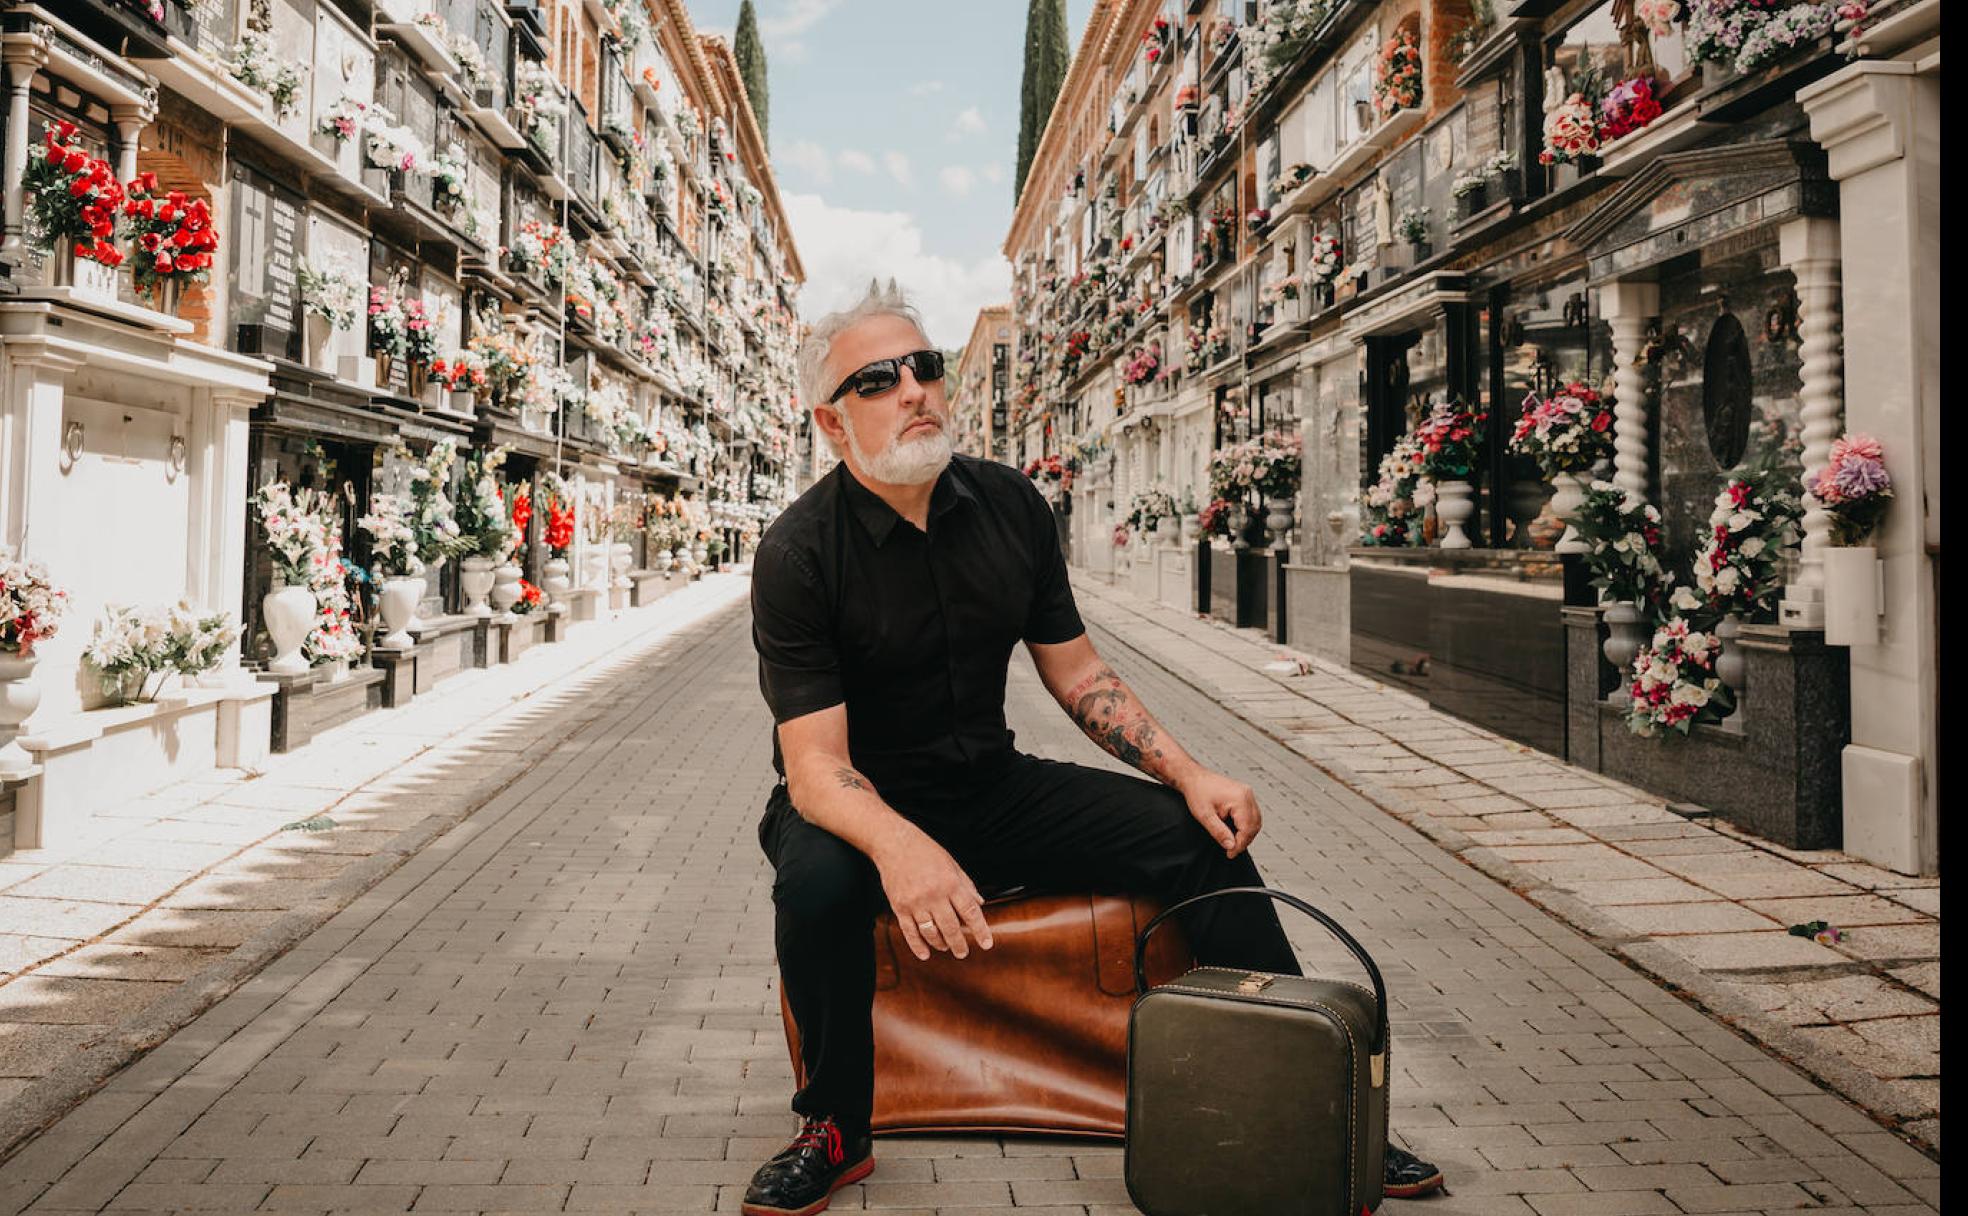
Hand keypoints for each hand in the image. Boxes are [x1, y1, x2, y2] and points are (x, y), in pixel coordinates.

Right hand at [873, 826, 993, 960]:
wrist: (894, 843)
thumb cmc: (925, 851)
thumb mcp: (952, 864)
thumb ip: (966, 885)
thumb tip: (979, 903)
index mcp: (951, 883)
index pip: (970, 912)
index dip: (980, 930)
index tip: (987, 944)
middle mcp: (934, 894)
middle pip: (951, 927)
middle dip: (959, 944)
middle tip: (963, 953)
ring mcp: (915, 902)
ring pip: (931, 932)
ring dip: (940, 944)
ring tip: (946, 947)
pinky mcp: (899, 907)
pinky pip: (910, 932)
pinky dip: (917, 946)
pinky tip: (925, 953)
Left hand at [1179, 768, 1261, 857]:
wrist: (1194, 777)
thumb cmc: (1197, 792)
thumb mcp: (1205, 816)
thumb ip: (1219, 832)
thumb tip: (1231, 846)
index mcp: (1240, 798)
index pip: (1247, 828)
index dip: (1240, 844)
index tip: (1230, 854)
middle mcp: (1247, 795)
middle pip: (1254, 825)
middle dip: (1244, 840)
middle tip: (1231, 850)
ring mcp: (1247, 793)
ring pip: (1255, 821)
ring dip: (1246, 833)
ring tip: (1232, 842)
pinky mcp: (1245, 795)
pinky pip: (1252, 814)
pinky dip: (1246, 825)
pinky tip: (1235, 831)